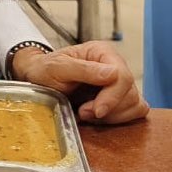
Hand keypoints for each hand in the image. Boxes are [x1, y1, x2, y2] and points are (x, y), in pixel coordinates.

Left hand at [12, 41, 148, 124]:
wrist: (37, 80)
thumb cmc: (45, 70)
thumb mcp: (56, 67)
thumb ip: (83, 69)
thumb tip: (113, 73)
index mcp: (102, 52)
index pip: (122, 77)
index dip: (112, 97)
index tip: (95, 111)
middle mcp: (114, 66)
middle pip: (130, 93)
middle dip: (108, 108)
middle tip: (84, 112)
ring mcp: (118, 84)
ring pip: (134, 104)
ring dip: (112, 115)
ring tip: (86, 113)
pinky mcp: (119, 99)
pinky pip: (134, 112)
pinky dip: (119, 119)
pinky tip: (98, 117)